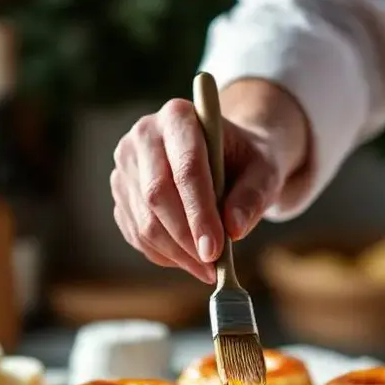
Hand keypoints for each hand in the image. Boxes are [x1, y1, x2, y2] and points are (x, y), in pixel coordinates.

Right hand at [110, 98, 286, 284]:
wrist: (224, 155)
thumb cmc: (245, 160)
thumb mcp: (263, 171)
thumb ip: (252, 196)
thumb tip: (234, 230)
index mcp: (179, 116)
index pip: (185, 168)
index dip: (199, 213)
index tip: (214, 249)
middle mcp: (144, 135)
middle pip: (156, 195)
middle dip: (185, 238)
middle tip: (211, 267)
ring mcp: (126, 164)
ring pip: (143, 221)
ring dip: (176, 253)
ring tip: (206, 268)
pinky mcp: (121, 192)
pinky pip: (135, 233)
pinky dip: (163, 255)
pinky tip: (188, 259)